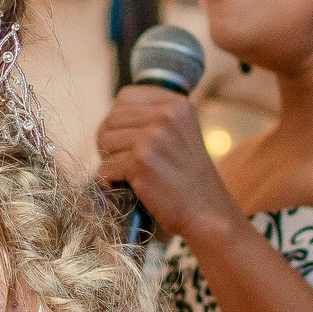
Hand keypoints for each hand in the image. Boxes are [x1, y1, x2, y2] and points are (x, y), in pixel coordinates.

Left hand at [95, 85, 239, 242]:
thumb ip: (153, 118)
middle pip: (111, 119)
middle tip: (121, 162)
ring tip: (126, 175)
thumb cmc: (188, 180)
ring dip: (109, 162)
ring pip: (104, 141)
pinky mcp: (141, 161)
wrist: (208, 214)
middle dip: (108, 142)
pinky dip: (108, 181)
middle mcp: (166, 115)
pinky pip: (106, 167)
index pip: (125, 97)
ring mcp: (154, 137)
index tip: (126, 140)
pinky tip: (123, 187)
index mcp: (177, 104)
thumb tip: (110, 116)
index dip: (118, 120)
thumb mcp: (181, 135)